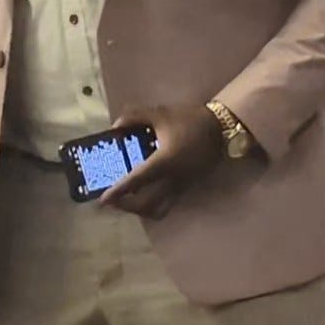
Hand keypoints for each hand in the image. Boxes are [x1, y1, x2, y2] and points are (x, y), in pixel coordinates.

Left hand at [102, 105, 225, 219]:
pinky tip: (146, 194)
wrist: (221, 128)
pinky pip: (167, 204)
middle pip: (146, 205)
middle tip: (113, 201)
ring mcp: (181, 186)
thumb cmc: (189, 120)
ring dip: (141, 210)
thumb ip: (134, 117)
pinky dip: (153, 205)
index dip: (118, 192)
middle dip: (127, 207)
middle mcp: (172, 179)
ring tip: (129, 201)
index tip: (103, 200)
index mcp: (163, 162)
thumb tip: (115, 127)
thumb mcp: (160, 113)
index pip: (136, 182)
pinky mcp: (187, 187)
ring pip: (158, 209)